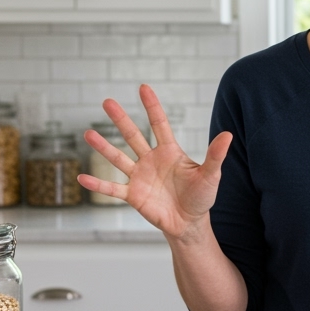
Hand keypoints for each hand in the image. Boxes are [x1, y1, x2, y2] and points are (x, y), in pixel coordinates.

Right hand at [77, 85, 233, 240]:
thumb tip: (228, 135)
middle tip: (106, 101)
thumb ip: (215, 155)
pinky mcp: (132, 195)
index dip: (151, 106)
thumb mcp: (210, 175)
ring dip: (103, 147)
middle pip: (132, 136)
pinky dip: (97, 184)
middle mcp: (151, 160)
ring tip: (88, 134)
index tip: (143, 87)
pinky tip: (82, 178)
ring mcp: (139, 177)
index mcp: (169, 152)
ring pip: (118, 158)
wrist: (189, 223)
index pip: (159, 124)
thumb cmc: (201, 197)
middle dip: (120, 119)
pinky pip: (112, 188)